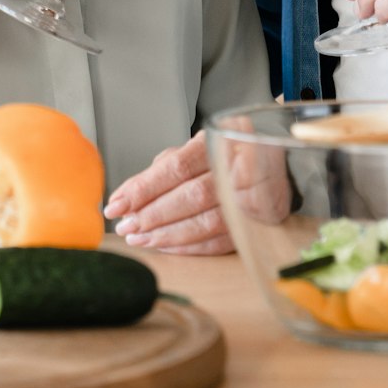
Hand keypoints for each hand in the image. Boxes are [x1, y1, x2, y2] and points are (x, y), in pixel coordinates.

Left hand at [103, 129, 290, 254]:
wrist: (270, 168)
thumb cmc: (221, 159)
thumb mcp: (189, 153)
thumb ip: (158, 171)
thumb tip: (124, 197)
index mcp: (218, 140)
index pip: (177, 167)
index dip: (144, 188)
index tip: (117, 205)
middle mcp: (239, 166)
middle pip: (192, 195)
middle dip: (153, 215)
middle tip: (126, 226)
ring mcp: (253, 197)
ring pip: (206, 221)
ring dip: (168, 235)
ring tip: (141, 238)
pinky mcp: (258, 224)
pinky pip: (220, 242)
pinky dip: (190, 247)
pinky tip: (167, 247)